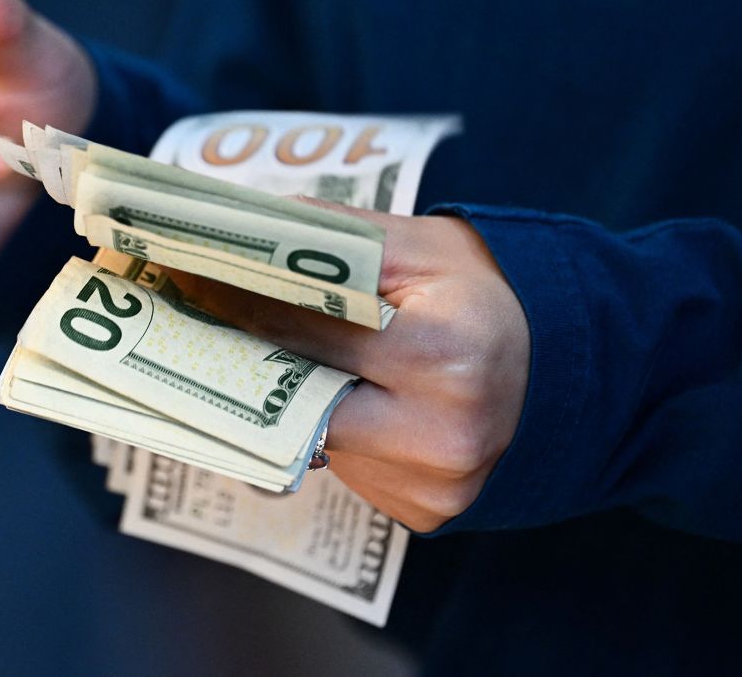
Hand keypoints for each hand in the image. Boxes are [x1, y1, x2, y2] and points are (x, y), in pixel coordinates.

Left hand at [175, 203, 529, 532]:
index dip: (237, 298)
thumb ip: (336, 238)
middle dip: (238, 353)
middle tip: (185, 318)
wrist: (556, 370)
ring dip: (277, 398)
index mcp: (448, 355)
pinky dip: (324, 432)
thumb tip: (242, 228)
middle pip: (297, 395)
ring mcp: (435, 487)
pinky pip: (345, 470)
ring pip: (312, 439)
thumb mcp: (423, 246)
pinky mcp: (425, 513)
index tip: (184, 275)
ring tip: (246, 352)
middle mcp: (444, 435)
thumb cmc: (482, 297)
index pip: (309, 327)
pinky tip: (328, 400)